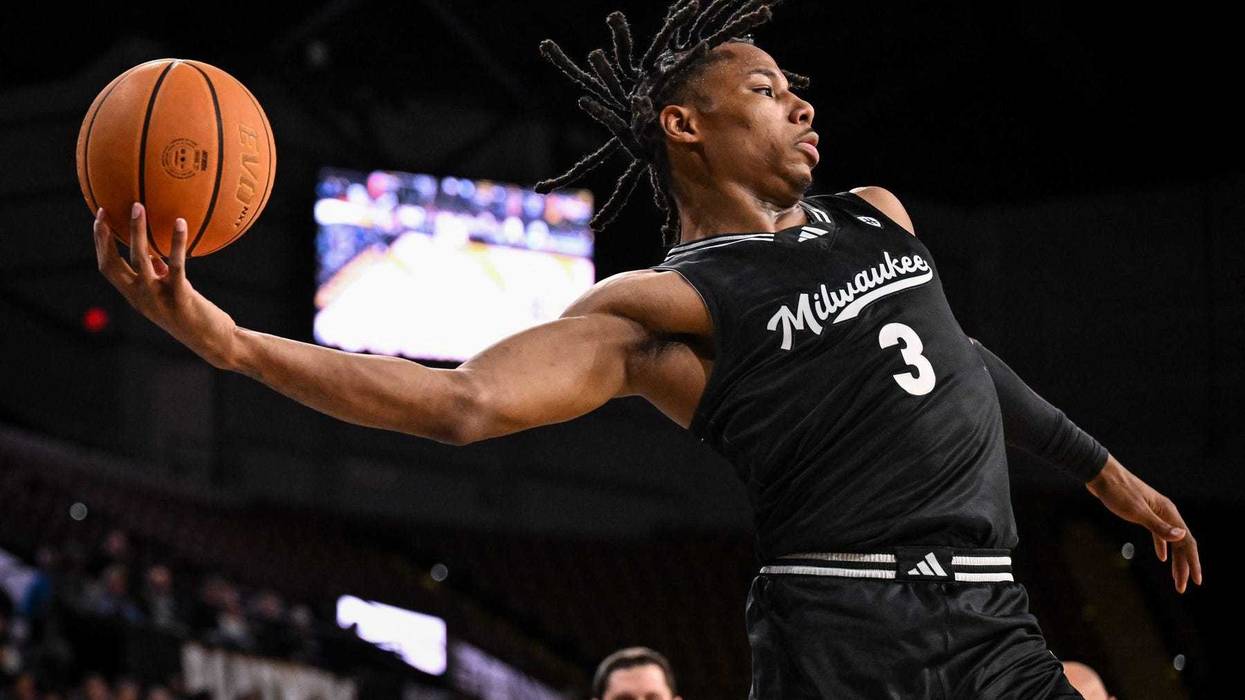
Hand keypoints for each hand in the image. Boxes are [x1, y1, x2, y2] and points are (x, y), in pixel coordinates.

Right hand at [93, 203, 238, 369]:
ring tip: (138, 206)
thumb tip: (156, 255)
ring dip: (136, 231)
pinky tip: (181, 222)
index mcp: (135, 297)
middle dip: (104, 237)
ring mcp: (158, 298)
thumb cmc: (194, 317)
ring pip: (140, 259)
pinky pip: (176, 264)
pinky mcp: (180, 297)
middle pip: (112, 264)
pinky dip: (177, 242)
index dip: (100, 245)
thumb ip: (160, 276)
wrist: (214, 342)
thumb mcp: (171, 295)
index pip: (108, 268)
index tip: (99, 220)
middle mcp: (141, 298)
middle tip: (105, 211)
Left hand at [1086, 455, 1202, 593]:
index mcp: (1169, 512)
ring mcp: (1155, 512)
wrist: (1101, 475)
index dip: (1193, 563)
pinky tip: (1162, 558)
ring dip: (1174, 560)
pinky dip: (1162, 547)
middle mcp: (1166, 512)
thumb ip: (1159, 526)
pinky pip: (1158, 534)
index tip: (1196, 581)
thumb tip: (1181, 537)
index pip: (1187, 542)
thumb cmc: (1117, 492)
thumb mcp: (1137, 512)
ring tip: (1175, 578)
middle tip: (1182, 588)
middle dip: (1183, 567)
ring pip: (1170, 540)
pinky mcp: (1144, 513)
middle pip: (1181, 544)